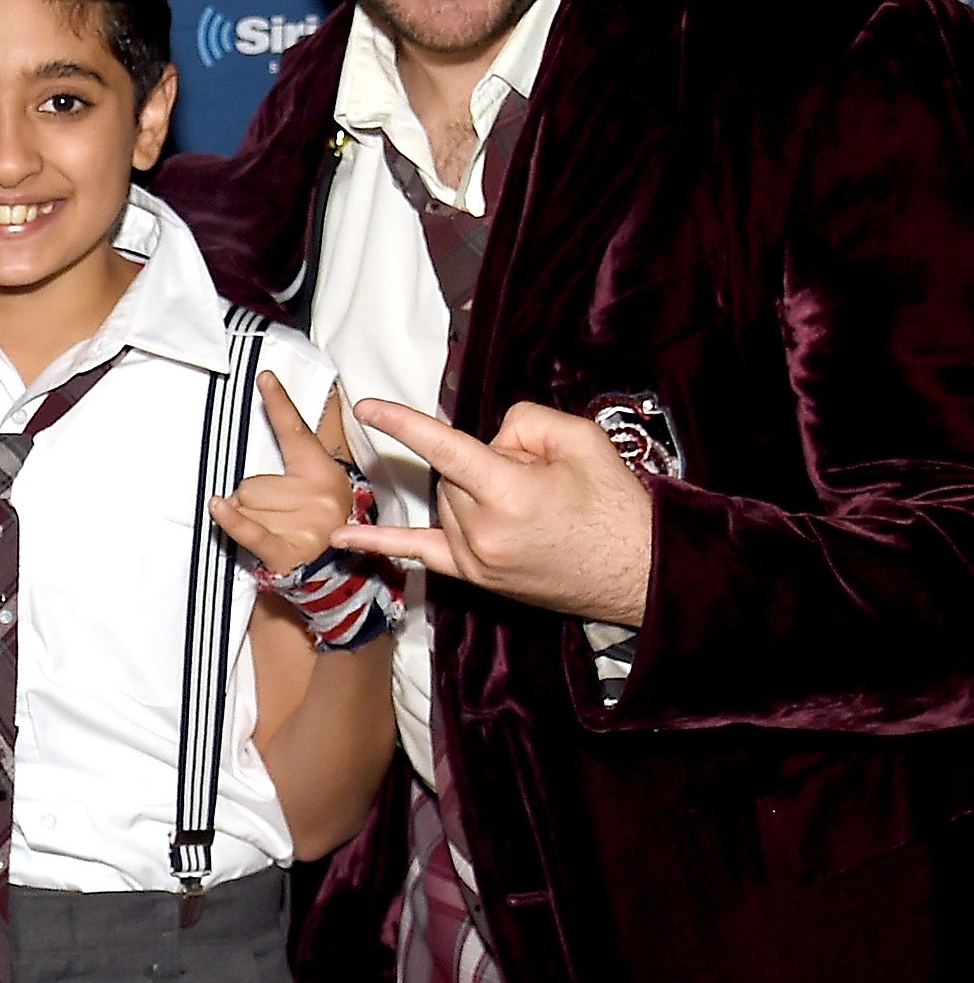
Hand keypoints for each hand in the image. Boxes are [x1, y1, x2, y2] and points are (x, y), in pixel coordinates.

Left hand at [212, 375, 355, 577]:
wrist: (338, 574)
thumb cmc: (317, 526)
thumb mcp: (313, 490)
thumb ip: (287, 471)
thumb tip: (238, 486)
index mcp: (323, 473)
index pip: (294, 432)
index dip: (279, 404)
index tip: (264, 377)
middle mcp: (318, 495)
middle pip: (251, 482)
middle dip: (254, 501)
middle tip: (279, 518)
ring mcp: (305, 524)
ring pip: (244, 506)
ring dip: (248, 520)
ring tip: (277, 533)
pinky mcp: (287, 550)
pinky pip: (249, 529)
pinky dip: (231, 520)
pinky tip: (217, 507)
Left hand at [338, 397, 653, 625]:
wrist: (640, 571)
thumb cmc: (615, 504)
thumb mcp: (581, 439)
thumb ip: (523, 422)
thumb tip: (487, 438)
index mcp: (510, 494)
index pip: (444, 448)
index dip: (404, 423)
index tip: (367, 406)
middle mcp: (483, 531)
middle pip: (454, 473)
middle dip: (488, 463)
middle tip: (539, 479)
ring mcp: (474, 559)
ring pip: (447, 501)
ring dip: (473, 491)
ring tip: (531, 508)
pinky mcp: (474, 576)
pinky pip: (418, 553)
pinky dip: (380, 541)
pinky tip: (342, 535)